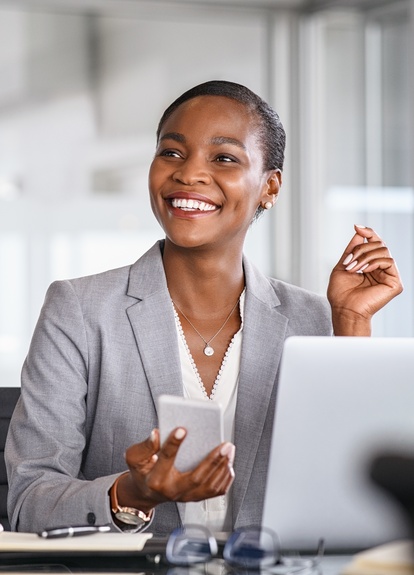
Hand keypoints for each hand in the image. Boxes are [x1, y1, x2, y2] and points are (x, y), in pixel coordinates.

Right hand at [116, 428, 234, 512]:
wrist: (146, 492)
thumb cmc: (143, 471)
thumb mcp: (135, 457)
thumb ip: (144, 446)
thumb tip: (156, 434)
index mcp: (156, 479)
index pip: (166, 459)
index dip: (173, 444)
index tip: (182, 429)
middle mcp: (172, 491)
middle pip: (196, 478)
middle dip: (213, 460)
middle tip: (225, 444)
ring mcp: (186, 496)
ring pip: (209, 486)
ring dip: (223, 467)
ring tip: (229, 450)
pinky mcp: (195, 497)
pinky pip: (215, 491)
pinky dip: (225, 478)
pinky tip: (229, 463)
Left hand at [327, 225, 402, 334]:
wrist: (344, 310)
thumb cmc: (341, 293)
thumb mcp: (343, 265)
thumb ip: (352, 249)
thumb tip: (359, 231)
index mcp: (370, 265)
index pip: (374, 243)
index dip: (368, 232)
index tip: (357, 227)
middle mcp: (381, 269)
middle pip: (378, 244)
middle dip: (360, 249)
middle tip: (349, 262)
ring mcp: (389, 275)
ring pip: (383, 250)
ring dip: (364, 257)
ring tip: (353, 268)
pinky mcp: (395, 282)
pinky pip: (388, 261)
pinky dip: (374, 262)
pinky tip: (364, 270)